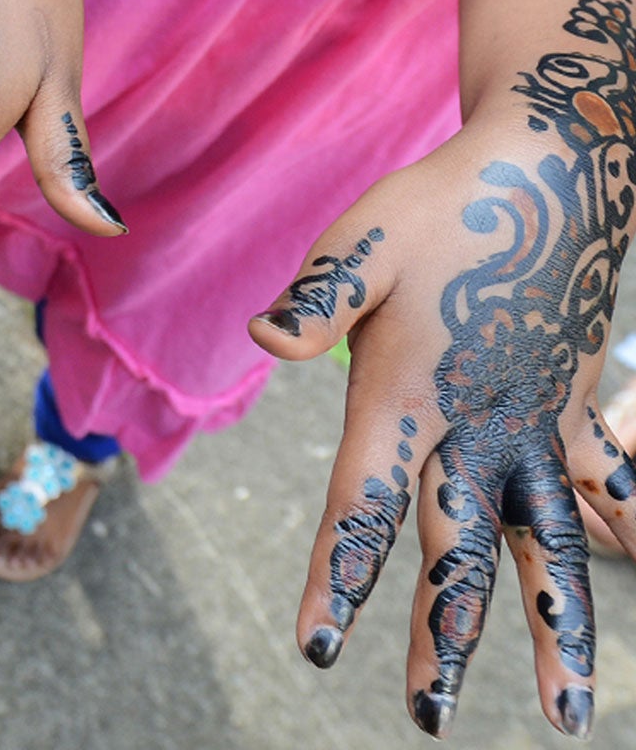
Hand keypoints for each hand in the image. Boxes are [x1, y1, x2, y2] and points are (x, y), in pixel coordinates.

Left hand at [252, 0, 635, 739]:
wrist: (553, 171)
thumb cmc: (440, 205)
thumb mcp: (362, 241)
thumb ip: (318, 300)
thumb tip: (265, 341)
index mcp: (409, 399)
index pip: (361, 508)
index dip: (337, 580)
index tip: (317, 650)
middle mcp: (478, 429)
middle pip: (456, 555)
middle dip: (440, 640)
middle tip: (427, 720)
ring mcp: (539, 425)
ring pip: (549, 549)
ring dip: (554, 629)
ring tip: (570, 716)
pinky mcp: (578, 405)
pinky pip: (602, 483)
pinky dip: (617, 524)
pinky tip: (627, 555)